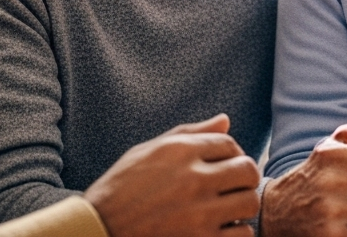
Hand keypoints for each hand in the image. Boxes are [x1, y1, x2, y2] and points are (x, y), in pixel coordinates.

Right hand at [83, 114, 259, 236]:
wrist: (97, 231)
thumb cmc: (119, 190)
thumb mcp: (147, 152)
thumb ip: (190, 134)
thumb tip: (225, 121)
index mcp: (180, 152)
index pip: (230, 144)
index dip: (231, 155)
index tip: (222, 167)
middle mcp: (193, 178)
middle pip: (248, 171)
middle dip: (244, 178)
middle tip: (232, 187)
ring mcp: (198, 212)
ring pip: (249, 202)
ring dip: (242, 206)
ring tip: (227, 209)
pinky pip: (242, 234)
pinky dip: (237, 232)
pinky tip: (222, 230)